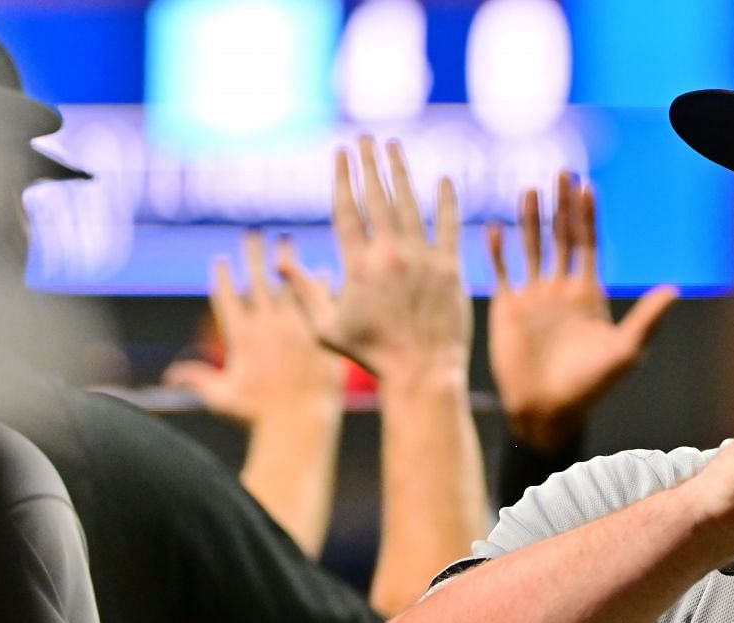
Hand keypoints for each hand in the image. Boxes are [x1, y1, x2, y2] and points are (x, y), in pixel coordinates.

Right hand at [163, 231, 343, 425]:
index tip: (220, 258)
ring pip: (290, 283)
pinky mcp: (319, 335)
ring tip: (286, 238)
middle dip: (253, 253)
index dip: (221, 276)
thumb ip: (197, 380)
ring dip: (287, 258)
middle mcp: (267, 325)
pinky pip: (321, 304)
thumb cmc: (258, 417)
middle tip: (253, 232)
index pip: (226, 296)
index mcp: (241, 335)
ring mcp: (296, 327)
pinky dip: (322, 286)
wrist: (298, 425)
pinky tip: (323, 271)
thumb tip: (170, 376)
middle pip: (257, 280)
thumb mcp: (221, 398)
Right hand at [282, 136, 470, 381]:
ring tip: (393, 145)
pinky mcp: (451, 269)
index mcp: (357, 266)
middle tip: (365, 138)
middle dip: (369, 163)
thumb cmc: (372, 356)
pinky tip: (444, 178)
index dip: (342, 178)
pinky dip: (447, 201)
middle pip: (376, 197)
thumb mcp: (327, 329)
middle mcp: (389, 256)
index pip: (346, 210)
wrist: (421, 372)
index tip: (340, 154)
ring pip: (409, 204)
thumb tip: (282, 262)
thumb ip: (305, 292)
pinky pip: (449, 226)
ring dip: (400, 171)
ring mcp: (422, 260)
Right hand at [486, 172, 676, 449]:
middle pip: (562, 237)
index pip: (589, 244)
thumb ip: (646, 319)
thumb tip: (674, 289)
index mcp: (589, 294)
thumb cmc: (590, 387)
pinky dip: (498, 249)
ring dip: (529, 220)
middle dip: (562, 205)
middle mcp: (561, 289)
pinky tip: (492, 225)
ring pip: (532, 248)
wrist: (548, 412)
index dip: (588, 215)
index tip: (587, 184)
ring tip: (528, 189)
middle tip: (561, 172)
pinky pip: (502, 271)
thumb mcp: (624, 352)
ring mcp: (534, 297)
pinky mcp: (508, 309)